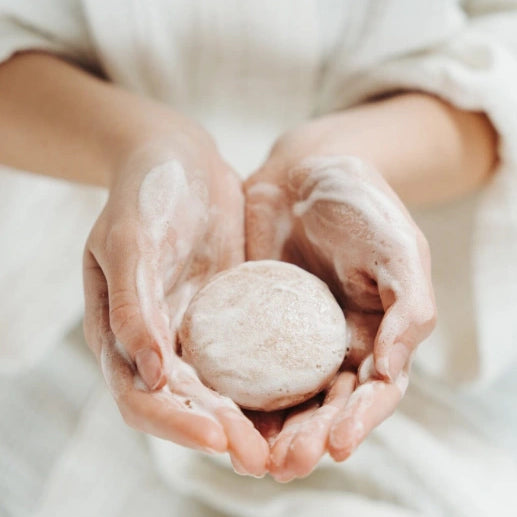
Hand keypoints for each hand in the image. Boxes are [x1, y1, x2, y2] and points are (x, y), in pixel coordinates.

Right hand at [83, 124, 267, 475]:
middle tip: (268, 460)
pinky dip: (270, 380)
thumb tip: (148, 374)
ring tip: (293, 443)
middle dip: (224, 436)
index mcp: (120, 334)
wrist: (179, 159)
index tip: (220, 437)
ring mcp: (195, 330)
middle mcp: (157, 342)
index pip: (141, 398)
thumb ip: (132, 306)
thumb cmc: (144, 194)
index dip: (176, 424)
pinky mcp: (228, 315)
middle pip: (187, 407)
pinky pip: (249, 356)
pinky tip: (304, 392)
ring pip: (221, 391)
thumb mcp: (129, 241)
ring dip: (252, 421)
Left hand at [245, 115, 435, 480]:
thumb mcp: (400, 250)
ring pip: (280, 395)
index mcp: (372, 336)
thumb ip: (409, 308)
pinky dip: (234, 390)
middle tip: (284, 463)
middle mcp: (329, 345)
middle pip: (322, 405)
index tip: (337, 446)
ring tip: (252, 456)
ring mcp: (286, 337)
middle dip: (308, 438)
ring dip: (269, 430)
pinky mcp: (249, 321)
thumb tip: (394, 371)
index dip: (357, 423)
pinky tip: (219, 409)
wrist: (305, 171)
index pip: (370, 393)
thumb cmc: (362, 205)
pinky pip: (240, 360)